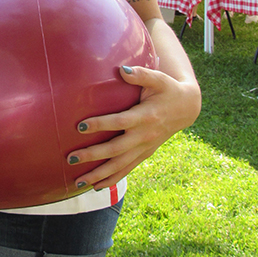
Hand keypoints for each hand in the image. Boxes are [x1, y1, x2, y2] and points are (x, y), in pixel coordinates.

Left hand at [67, 65, 200, 190]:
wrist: (187, 108)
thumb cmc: (167, 89)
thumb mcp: (158, 79)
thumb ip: (141, 74)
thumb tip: (122, 69)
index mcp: (145, 116)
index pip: (120, 122)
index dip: (101, 124)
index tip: (80, 126)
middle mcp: (144, 136)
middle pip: (116, 149)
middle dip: (93, 155)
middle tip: (71, 158)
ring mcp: (144, 147)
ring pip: (120, 165)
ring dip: (99, 174)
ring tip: (78, 181)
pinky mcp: (144, 154)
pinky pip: (127, 169)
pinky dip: (112, 179)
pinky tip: (96, 187)